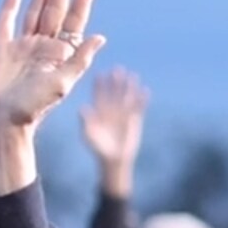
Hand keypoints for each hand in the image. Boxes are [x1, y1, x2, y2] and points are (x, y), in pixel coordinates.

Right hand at [0, 0, 106, 193]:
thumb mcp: (62, 83)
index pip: (77, 20)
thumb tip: (100, 37)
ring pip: (35, 12)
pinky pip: (5, 24)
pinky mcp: (1, 51)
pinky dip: (9, 8)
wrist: (1, 122)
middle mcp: (44, 49)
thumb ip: (80, 60)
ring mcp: (23, 48)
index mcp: (62, 55)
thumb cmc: (33, 108)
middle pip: (57, 11)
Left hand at [80, 68, 148, 196]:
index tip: (101, 74)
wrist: (114, 158)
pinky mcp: (134, 119)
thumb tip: (82, 108)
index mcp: (99, 111)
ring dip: (129, 87)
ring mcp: (123, 114)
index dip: (100, 84)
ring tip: (133, 76)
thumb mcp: (88, 135)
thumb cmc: (98, 148)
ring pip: (127, 97)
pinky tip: (145, 91)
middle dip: (116, 81)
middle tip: (118, 69)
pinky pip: (138, 107)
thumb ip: (85, 121)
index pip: (99, 94)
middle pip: (114, 92)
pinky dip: (142, 99)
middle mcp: (111, 109)